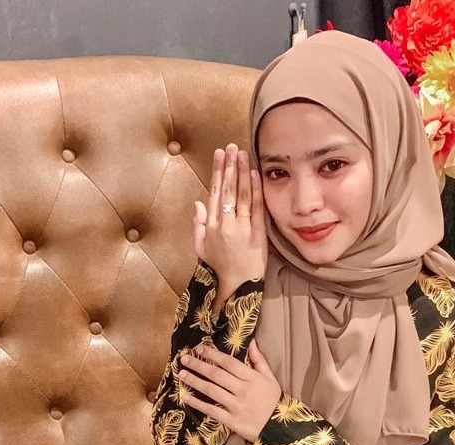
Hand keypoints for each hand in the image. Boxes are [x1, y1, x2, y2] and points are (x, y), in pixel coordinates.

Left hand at [178, 340, 280, 440]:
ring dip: (195, 381)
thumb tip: (252, 342)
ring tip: (182, 374)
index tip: (199, 349)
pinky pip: (212, 410)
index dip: (212, 354)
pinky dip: (197, 403)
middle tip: (184, 359)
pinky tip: (186, 397)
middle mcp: (243, 390)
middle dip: (199, 365)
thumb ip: (259, 360)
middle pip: (217, 375)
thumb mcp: (270, 379)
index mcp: (252, 378)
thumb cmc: (274, 401)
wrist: (281, 429)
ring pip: (212, 391)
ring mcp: (237, 406)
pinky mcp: (232, 421)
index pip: (229, 362)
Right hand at [193, 143, 267, 312]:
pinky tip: (255, 175)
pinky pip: (256, 209)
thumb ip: (198, 224)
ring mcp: (241, 229)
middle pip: (228, 189)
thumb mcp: (201, 247)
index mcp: (211, 225)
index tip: (220, 154)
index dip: (218, 172)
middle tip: (232, 147)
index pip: (215, 192)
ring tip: (243, 154)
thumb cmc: (218, 268)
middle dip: (229, 166)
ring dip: (242, 172)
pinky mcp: (257, 235)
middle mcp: (225, 224)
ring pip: (242, 195)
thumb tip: (197, 203)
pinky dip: (255, 191)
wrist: (235, 287)